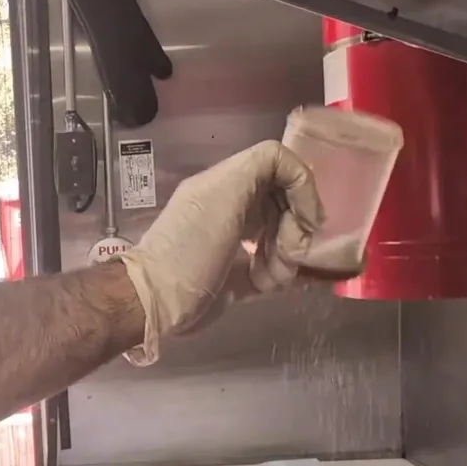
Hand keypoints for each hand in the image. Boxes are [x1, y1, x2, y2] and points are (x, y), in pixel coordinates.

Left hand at [117, 140, 324, 365]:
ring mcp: (235, 241)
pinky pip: (274, 268)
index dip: (301, 185)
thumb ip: (258, 169)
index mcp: (227, 183)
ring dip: (286, 256)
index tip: (307, 218)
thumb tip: (295, 175)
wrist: (158, 301)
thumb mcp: (223, 195)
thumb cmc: (191, 248)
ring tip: (274, 275)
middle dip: (295, 228)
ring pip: (283, 237)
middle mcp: (233, 206)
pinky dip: (278, 276)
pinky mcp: (236, 274)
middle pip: (285, 203)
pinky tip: (266, 285)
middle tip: (292, 251)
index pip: (278, 164)